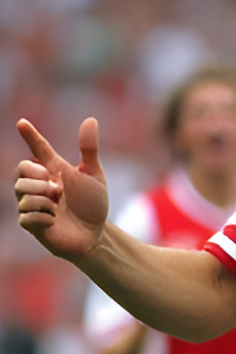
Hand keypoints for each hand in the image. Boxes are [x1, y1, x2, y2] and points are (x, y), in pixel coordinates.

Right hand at [14, 117, 108, 258]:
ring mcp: (31, 203)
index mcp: (52, 170)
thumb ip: (89, 149)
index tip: (22, 122)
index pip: (37, 148)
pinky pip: (28, 214)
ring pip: (23, 192)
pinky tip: (55, 221)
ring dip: (46, 199)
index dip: (30, 135)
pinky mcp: (30, 222)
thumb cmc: (92, 204)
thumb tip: (90, 119)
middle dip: (40, 178)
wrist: (95, 234)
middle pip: (21, 170)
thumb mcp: (94, 176)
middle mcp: (37, 184)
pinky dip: (46, 217)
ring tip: (58, 206)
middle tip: (59, 190)